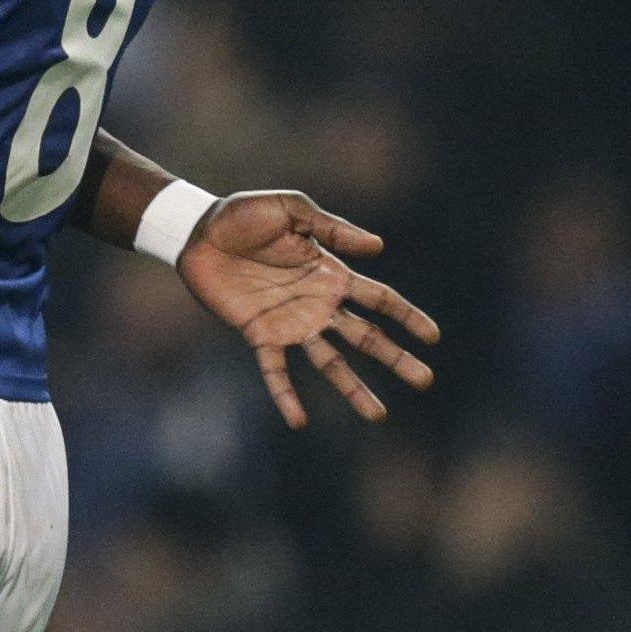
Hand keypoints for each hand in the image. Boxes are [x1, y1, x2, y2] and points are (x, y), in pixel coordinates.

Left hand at [177, 190, 442, 426]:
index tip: (433, 337)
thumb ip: (332, 228)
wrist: (197, 231)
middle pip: (365, 337)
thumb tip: (379, 247)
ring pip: (330, 362)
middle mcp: (318, 304)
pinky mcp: (258, 335)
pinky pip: (275, 371)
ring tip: (378, 415)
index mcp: (331, 273)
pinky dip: (286, 396)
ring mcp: (290, 324)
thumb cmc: (245, 215)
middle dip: (395, 358)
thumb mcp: (292, 209)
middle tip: (425, 381)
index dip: (407, 316)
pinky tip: (298, 421)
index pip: (379, 299)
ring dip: (354, 388)